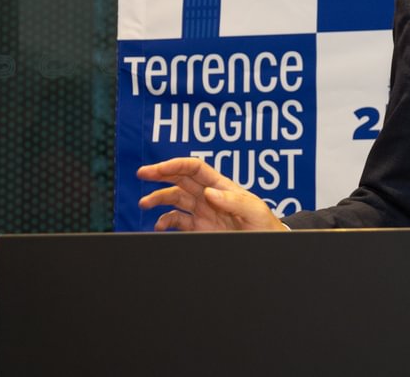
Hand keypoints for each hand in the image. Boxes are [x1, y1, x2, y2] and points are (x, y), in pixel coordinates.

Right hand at [137, 157, 286, 231]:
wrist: (268, 244)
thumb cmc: (266, 225)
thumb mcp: (255, 211)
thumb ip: (233, 201)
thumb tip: (209, 192)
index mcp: (222, 186)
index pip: (194, 168)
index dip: (175, 165)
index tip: (157, 169)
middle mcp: (209, 196)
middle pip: (180, 179)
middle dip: (160, 175)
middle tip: (141, 174)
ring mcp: (203, 212)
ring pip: (175, 199)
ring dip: (158, 199)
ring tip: (144, 204)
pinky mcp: (200, 228)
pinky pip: (178, 221)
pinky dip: (166, 221)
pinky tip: (160, 225)